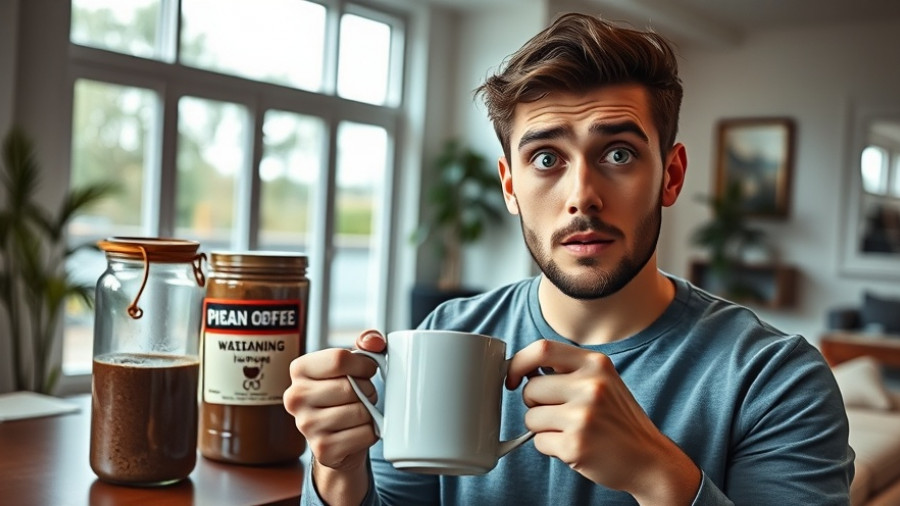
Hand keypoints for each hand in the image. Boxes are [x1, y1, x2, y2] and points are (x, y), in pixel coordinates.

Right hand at [283, 330, 385, 504]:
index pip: (339, 359)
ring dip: (369, 412)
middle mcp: (295, 397)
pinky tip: (358, 430)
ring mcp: (306, 425)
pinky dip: (370, 432)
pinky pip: (364, 434)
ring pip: (359, 411)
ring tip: (359, 412)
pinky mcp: (322, 449)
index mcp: (299, 369)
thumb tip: (374, 341)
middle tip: (362, 396)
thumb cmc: (344, 395)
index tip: (368, 370)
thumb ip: (366, 344)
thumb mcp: (353, 364)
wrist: (337, 438)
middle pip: (350, 387)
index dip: (363, 364)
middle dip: (367, 390)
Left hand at [506, 340, 699, 504]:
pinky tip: (574, 447)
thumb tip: (520, 368)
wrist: (649, 459)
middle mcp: (591, 386)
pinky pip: (539, 442)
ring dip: (541, 428)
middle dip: (534, 404)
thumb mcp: (603, 382)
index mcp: (596, 364)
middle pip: (530, 388)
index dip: (518, 362)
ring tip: (570, 431)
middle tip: (556, 414)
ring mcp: (584, 416)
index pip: (542, 349)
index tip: (512, 378)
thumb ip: (568, 371)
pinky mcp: (576, 445)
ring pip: (530, 417)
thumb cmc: (617, 421)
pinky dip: (550, 447)